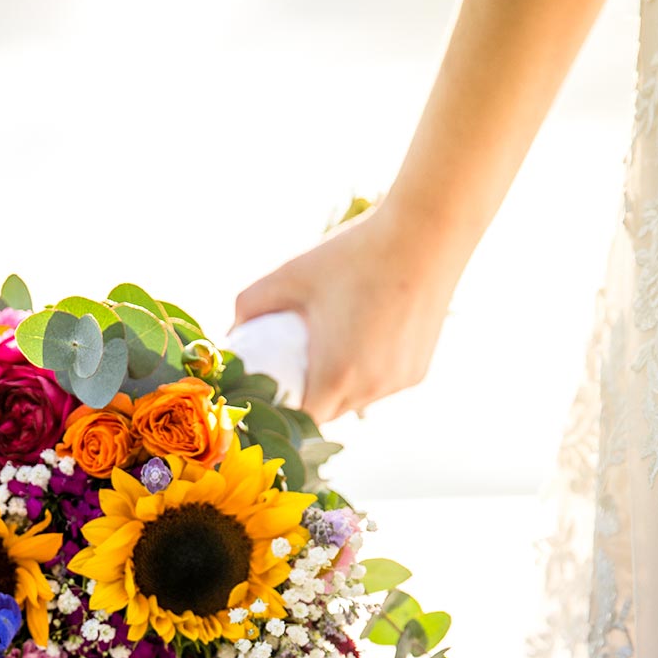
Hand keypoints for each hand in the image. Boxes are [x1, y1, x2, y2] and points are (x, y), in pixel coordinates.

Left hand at [232, 203, 462, 421]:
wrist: (426, 237)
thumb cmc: (354, 255)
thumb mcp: (290, 275)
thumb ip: (251, 305)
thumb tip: (232, 331)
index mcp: (335, 376)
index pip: (299, 421)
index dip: (281, 410)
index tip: (270, 389)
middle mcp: (369, 389)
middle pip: (327, 413)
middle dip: (307, 398)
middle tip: (292, 368)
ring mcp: (397, 384)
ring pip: (356, 401)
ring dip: (338, 387)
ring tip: (330, 351)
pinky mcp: (416, 373)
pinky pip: (382, 385)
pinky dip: (368, 373)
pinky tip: (366, 339)